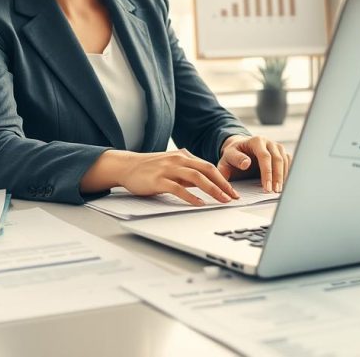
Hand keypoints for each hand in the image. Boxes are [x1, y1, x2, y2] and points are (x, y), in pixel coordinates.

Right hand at [113, 149, 239, 205]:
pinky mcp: (159, 180)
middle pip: (207, 170)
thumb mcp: (172, 166)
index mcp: (184, 156)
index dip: (223, 179)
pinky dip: (190, 196)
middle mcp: (178, 160)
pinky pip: (178, 188)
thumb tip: (206, 183)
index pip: (209, 167)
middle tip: (233, 197)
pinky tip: (199, 203)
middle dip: (223, 184)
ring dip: (212, 189)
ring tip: (221, 200)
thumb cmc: (150, 168)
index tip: (233, 192)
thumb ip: (188, 172)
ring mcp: (169, 169)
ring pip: (196, 177)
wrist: (126, 166)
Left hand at [217, 135, 291, 192]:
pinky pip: (288, 162)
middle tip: (275, 191)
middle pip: (277, 159)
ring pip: (285, 161)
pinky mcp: (281, 153)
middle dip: (277, 177)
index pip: (265, 156)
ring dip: (283, 176)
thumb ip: (234, 160)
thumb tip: (246, 164)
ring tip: (278, 190)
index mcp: (255, 141)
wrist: (238, 151)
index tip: (266, 187)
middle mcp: (268, 142)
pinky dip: (287, 173)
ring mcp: (276, 147)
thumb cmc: (232, 156)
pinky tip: (283, 184)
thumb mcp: (227, 158)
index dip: (267, 172)